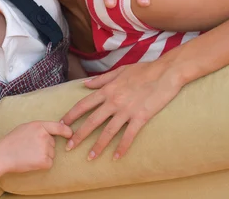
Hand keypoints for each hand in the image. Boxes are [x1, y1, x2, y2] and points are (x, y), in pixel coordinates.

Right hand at [0, 121, 72, 173]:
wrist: (3, 154)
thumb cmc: (12, 141)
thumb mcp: (25, 127)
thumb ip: (39, 128)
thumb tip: (51, 131)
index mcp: (39, 126)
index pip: (59, 127)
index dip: (67, 131)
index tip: (70, 134)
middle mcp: (44, 136)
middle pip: (53, 143)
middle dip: (45, 147)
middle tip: (29, 148)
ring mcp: (45, 148)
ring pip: (51, 154)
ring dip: (44, 156)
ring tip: (29, 154)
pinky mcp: (44, 161)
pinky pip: (49, 163)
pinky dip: (42, 165)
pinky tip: (31, 161)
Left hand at [61, 62, 181, 159]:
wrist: (166, 72)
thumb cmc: (144, 69)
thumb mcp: (119, 71)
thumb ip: (101, 79)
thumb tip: (85, 85)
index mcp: (107, 90)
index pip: (83, 105)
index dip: (71, 115)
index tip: (61, 124)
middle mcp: (113, 101)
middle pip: (91, 121)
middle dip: (78, 135)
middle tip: (69, 147)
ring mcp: (126, 110)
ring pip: (108, 131)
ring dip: (98, 146)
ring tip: (90, 157)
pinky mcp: (141, 117)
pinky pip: (129, 135)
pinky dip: (122, 147)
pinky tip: (116, 157)